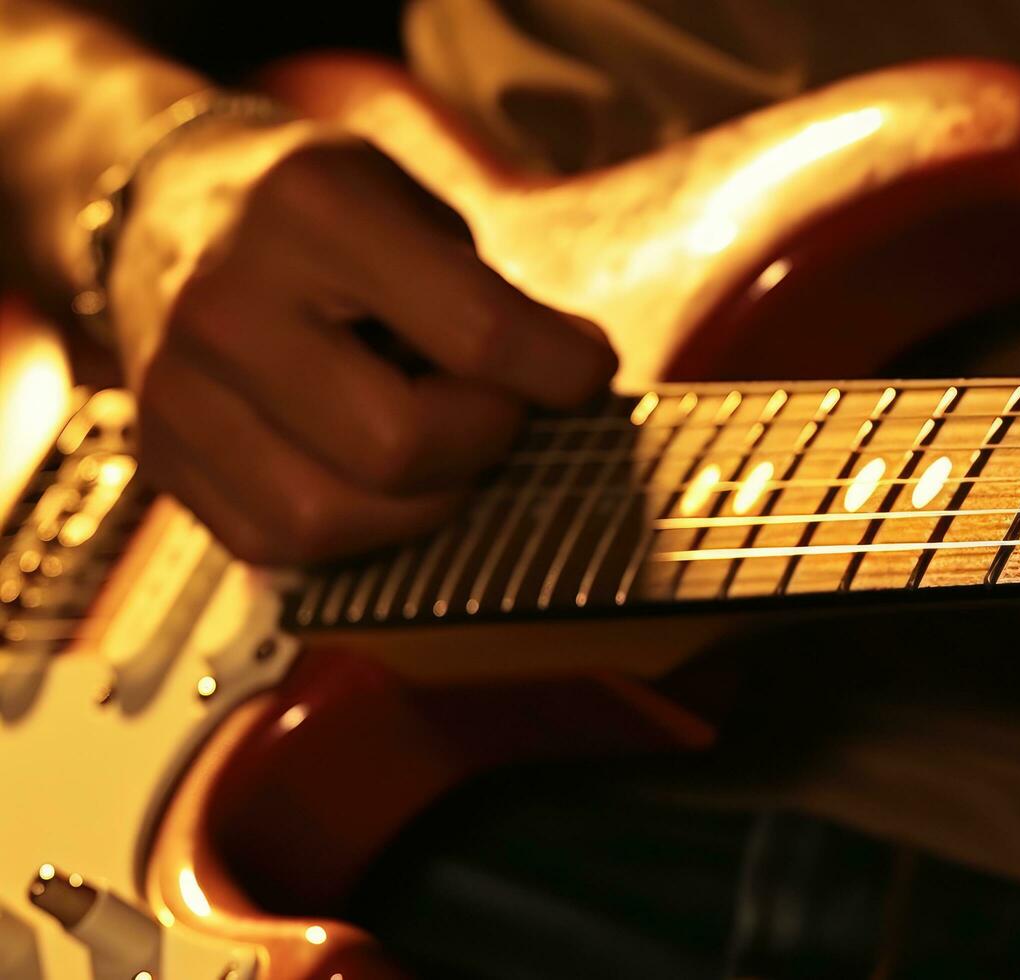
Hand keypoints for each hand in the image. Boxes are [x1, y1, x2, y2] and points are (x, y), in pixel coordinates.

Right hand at [109, 119, 614, 563]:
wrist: (177, 212)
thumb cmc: (334, 218)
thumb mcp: (419, 207)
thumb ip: (497, 296)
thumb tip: (575, 379)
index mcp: (313, 210)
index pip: (477, 333)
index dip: (559, 369)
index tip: (588, 369)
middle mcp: (229, 301)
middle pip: (400, 446)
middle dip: (483, 440)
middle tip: (499, 407)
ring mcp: (178, 387)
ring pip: (332, 517)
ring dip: (422, 501)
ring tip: (442, 446)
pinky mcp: (161, 455)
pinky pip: (281, 545)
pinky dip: (354, 530)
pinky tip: (375, 476)